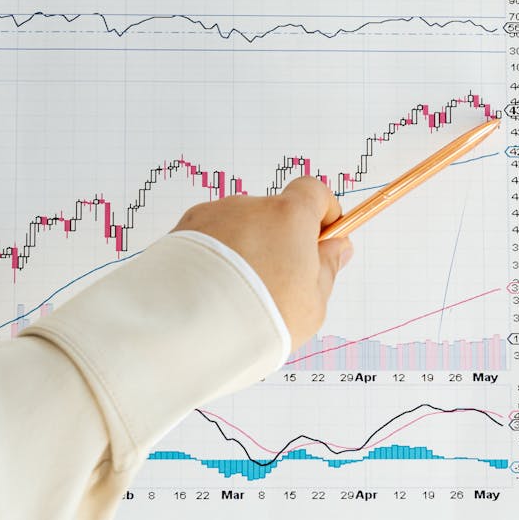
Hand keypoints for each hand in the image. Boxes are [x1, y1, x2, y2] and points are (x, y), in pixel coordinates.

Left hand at [172, 177, 353, 349]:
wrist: (189, 328)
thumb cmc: (259, 316)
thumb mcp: (312, 303)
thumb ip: (327, 268)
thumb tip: (338, 247)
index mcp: (288, 215)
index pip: (313, 191)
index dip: (322, 213)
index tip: (325, 238)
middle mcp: (248, 207)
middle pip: (273, 216)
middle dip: (278, 243)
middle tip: (277, 285)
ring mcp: (211, 217)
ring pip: (238, 230)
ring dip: (243, 252)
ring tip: (238, 297)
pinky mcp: (180, 233)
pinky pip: (207, 242)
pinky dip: (214, 260)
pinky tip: (212, 293)